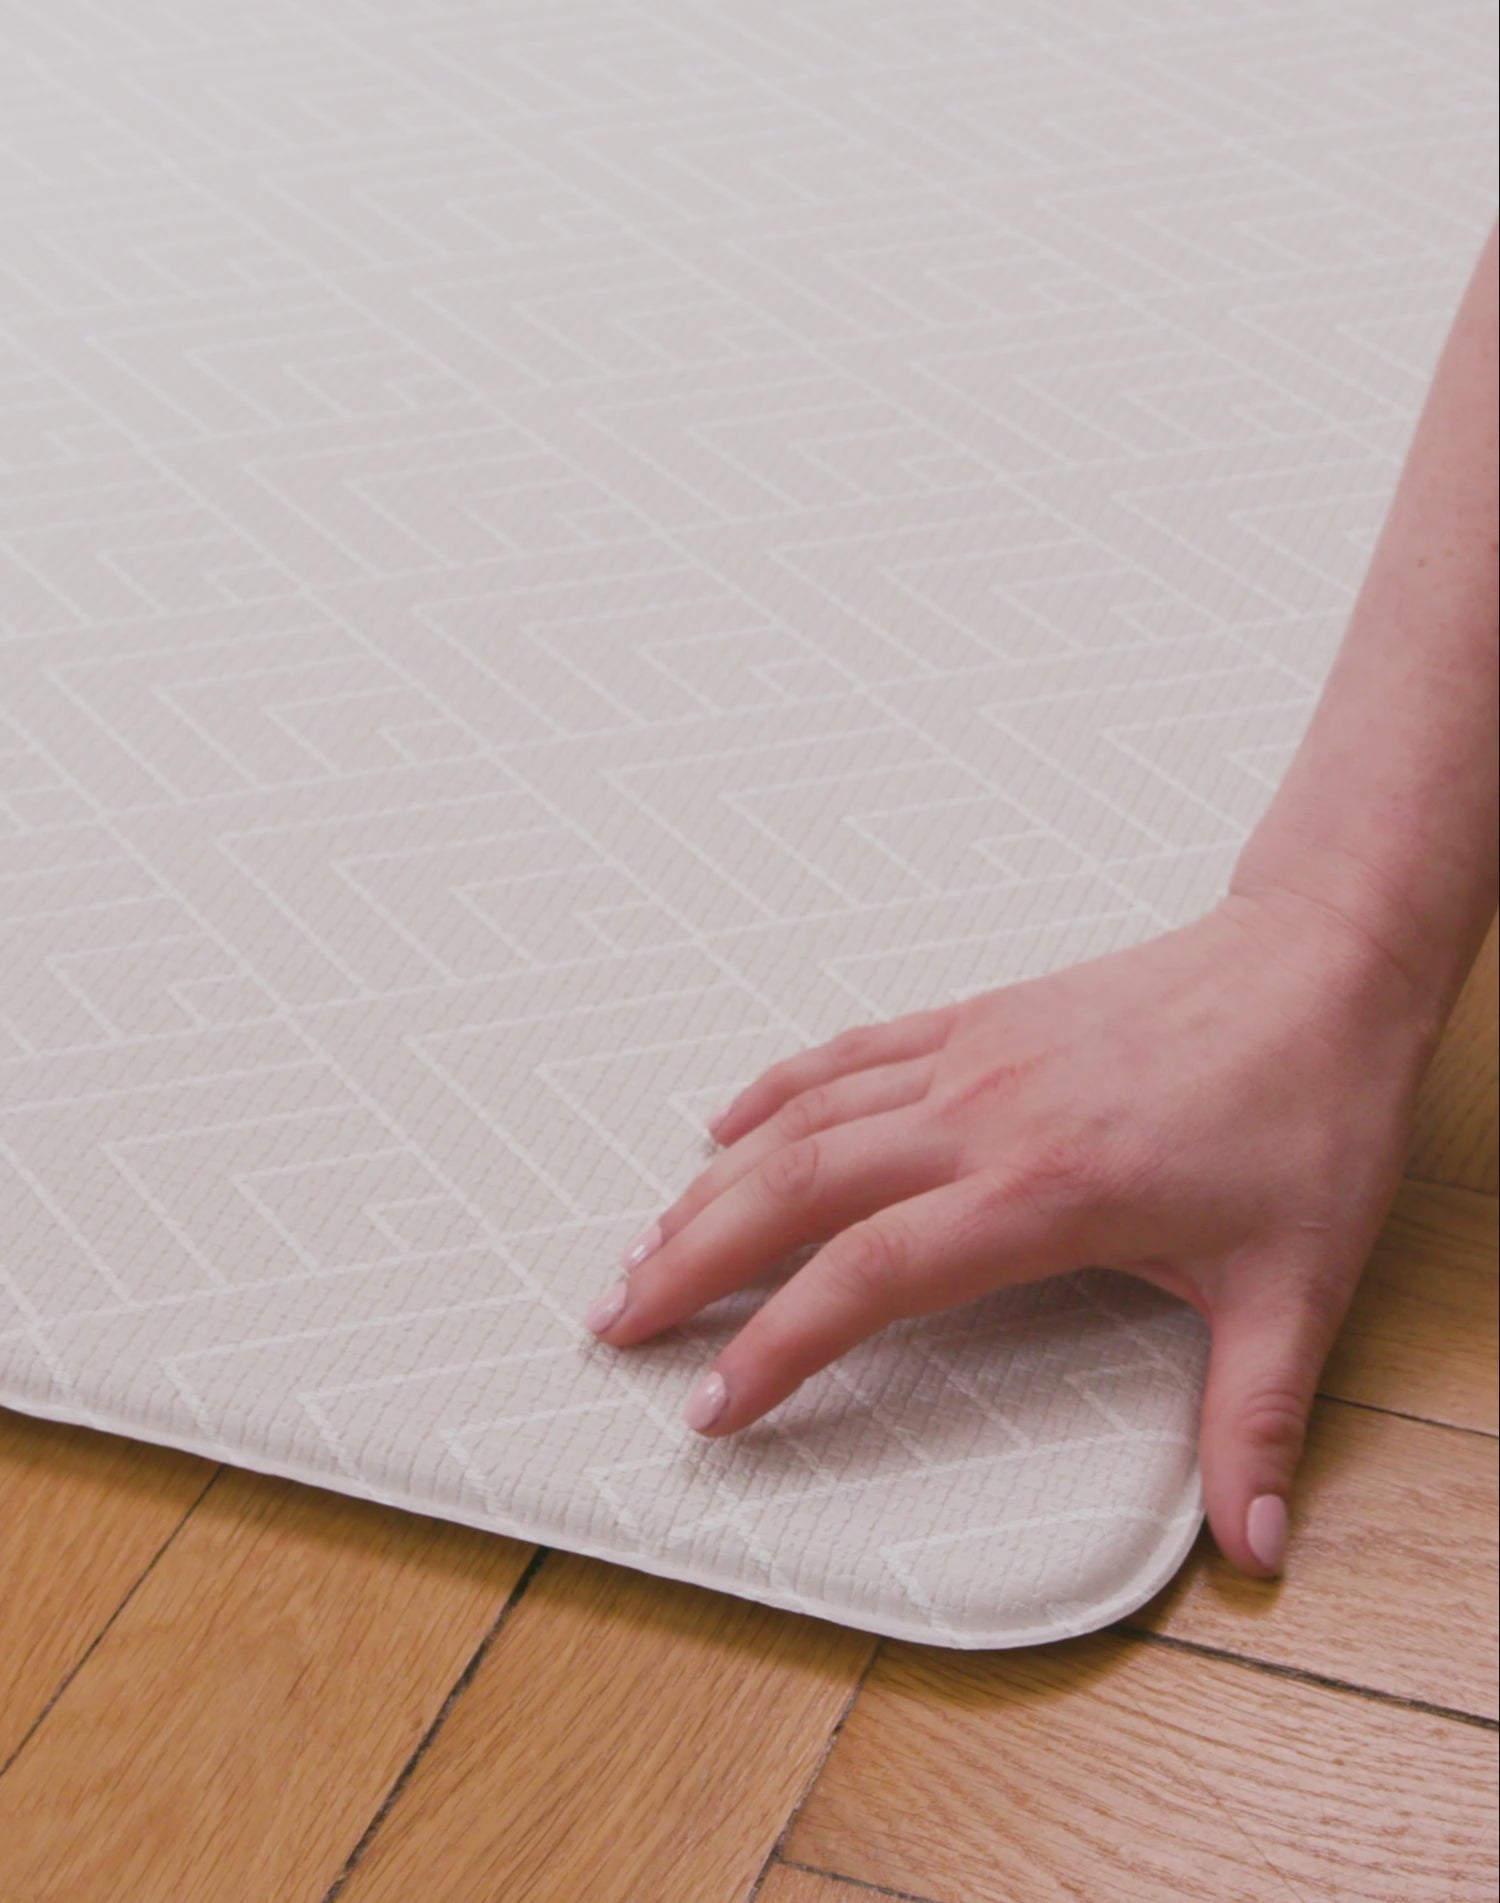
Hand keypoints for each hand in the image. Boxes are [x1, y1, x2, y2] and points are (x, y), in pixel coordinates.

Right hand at [582, 890, 1438, 1576]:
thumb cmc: (1310, 1109)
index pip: (871, 1275)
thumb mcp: (1297, 1282)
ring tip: (643, 1244)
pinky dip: (774, 1089)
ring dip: (711, 1183)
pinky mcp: (979, 1018)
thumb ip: (1258, 1420)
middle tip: (618, 1321)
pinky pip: (848, 1051)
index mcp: (1044, 1191)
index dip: (780, 1346)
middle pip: (797, 1190)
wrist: (1320, 967)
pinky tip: (727, 1123)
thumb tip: (1257, 1546)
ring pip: (804, 1120)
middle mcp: (982, 1117)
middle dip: (693, 1261)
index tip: (716, 1406)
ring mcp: (971, 1057)